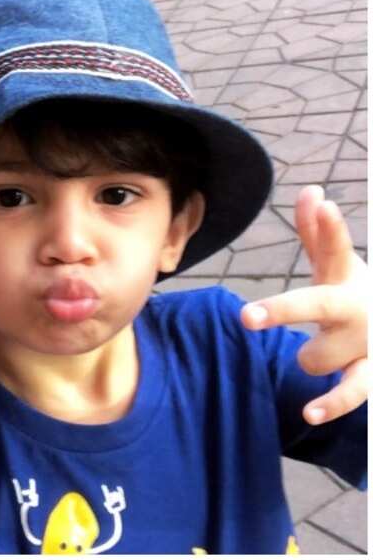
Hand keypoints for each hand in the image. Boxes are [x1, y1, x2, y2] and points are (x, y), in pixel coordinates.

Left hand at [241, 185, 368, 424]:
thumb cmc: (358, 295)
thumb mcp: (341, 266)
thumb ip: (320, 234)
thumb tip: (310, 191)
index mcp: (348, 276)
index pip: (336, 246)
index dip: (328, 226)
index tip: (320, 202)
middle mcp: (359, 307)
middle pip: (318, 305)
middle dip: (284, 310)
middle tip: (246, 317)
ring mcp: (367, 342)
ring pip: (321, 354)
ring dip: (310, 356)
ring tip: (311, 353)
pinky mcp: (372, 373)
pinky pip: (353, 392)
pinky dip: (334, 403)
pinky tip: (309, 414)